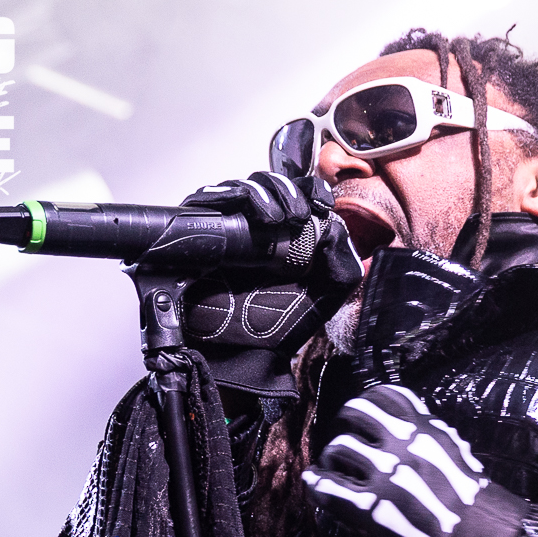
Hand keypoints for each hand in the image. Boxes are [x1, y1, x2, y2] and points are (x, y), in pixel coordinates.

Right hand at [179, 171, 362, 395]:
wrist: (241, 351)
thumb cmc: (277, 325)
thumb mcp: (325, 292)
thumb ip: (339, 259)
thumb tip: (334, 222)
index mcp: (286, 237)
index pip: (296, 196)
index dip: (308, 192)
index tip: (321, 204)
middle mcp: (255, 228)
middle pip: (267, 185)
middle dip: (286, 191)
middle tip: (297, 213)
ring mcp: (225, 227)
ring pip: (240, 187)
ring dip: (262, 192)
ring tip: (278, 216)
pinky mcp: (198, 229)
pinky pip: (208, 198)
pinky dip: (230, 195)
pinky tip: (251, 213)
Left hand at [303, 385, 524, 536]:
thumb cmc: (483, 511)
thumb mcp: (462, 461)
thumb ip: (436, 442)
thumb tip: (416, 433)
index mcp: (429, 431)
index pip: (388, 395)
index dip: (370, 403)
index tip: (367, 415)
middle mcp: (403, 444)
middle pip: (355, 413)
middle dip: (346, 424)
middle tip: (346, 440)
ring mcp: (384, 475)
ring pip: (338, 449)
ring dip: (333, 459)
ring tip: (334, 471)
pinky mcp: (369, 508)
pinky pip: (327, 487)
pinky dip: (316, 484)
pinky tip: (315, 485)